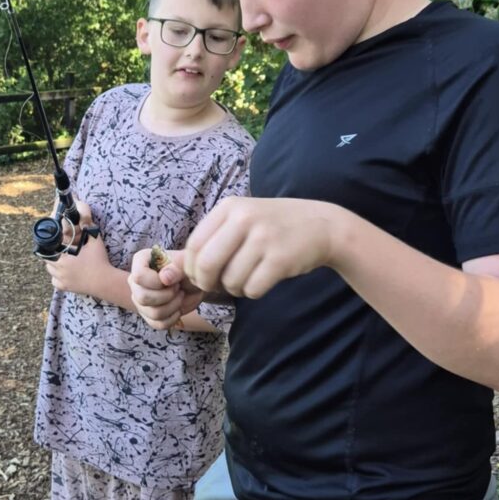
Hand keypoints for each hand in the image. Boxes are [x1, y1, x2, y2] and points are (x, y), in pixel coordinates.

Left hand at [44, 201, 109, 294]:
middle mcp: (59, 270)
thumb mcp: (94, 241)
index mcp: (63, 258)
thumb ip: (88, 227)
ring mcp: (61, 280)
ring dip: (54, 265)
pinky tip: (66, 272)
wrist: (105, 281)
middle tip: (62, 251)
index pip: (46, 251)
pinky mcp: (65, 288)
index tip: (55, 245)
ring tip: (64, 260)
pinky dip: (58, 277)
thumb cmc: (100, 260)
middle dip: (53, 255)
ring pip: (50, 271)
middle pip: (47, 261)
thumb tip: (84, 217)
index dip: (49, 247)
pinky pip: (55, 281)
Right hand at [128, 248, 204, 329]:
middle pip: (143, 297)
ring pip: (152, 313)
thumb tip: (164, 278)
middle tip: (178, 287)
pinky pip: (158, 324)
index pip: (138, 276)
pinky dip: (173, 318)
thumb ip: (176, 268)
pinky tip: (178, 308)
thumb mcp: (186, 264)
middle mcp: (135, 281)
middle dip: (167, 296)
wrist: (193, 284)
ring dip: (173, 306)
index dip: (155, 282)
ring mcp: (139, 299)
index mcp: (141, 261)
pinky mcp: (147, 315)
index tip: (170, 280)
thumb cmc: (187, 268)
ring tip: (180, 295)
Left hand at [184, 196, 340, 296]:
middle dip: (206, 282)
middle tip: (217, 285)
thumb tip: (177, 270)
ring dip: (235, 288)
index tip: (201, 276)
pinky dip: (253, 292)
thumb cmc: (273, 226)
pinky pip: (252, 289)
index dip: (191, 268)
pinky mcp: (281, 259)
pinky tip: (262, 281)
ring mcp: (264, 238)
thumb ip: (212, 238)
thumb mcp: (242, 218)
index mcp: (230, 207)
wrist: (321, 225)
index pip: (193, 245)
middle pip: (206, 264)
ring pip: (230, 280)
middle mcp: (245, 218)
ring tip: (247, 277)